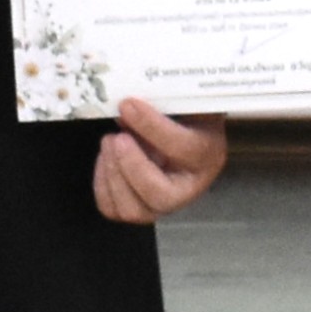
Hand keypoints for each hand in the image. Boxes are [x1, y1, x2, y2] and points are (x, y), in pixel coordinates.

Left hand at [96, 96, 228, 225]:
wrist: (185, 131)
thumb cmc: (185, 114)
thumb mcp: (183, 101)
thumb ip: (162, 101)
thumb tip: (127, 106)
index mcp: (207, 156)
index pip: (183, 148)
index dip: (152, 127)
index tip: (128, 105)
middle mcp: (189, 188)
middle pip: (159, 195)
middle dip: (131, 166)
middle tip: (116, 137)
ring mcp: (163, 205)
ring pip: (133, 209)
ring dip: (113, 175)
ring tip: (109, 142)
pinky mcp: (139, 208)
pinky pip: (113, 209)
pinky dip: (103, 185)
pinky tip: (106, 159)